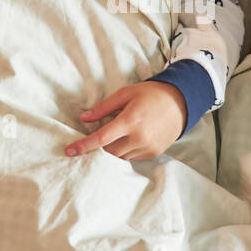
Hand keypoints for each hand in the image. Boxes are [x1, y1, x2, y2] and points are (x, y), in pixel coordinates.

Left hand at [64, 81, 185, 160]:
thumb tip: (84, 118)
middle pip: (108, 151)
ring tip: (117, 135)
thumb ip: (103, 107)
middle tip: (97, 137)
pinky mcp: (154, 153)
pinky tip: (129, 138)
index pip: (101, 139)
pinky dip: (126, 150)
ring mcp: (147, 147)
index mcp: (130, 120)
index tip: (69, 151)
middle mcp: (139, 137)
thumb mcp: (126, 93)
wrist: (181, 102)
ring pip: (120, 157)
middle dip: (99, 147)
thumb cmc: (151, 94)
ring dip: (113, 149)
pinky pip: (132, 157)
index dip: (83, 146)